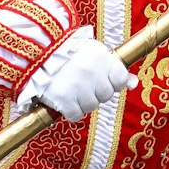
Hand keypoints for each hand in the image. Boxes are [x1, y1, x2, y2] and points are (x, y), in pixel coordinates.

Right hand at [18, 28, 135, 121]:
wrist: (34, 54)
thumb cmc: (66, 53)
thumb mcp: (93, 53)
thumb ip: (113, 68)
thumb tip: (133, 83)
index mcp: (101, 57)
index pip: (120, 80)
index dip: (111, 83)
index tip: (100, 80)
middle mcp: (92, 72)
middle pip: (105, 95)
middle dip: (96, 92)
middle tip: (81, 84)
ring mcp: (77, 87)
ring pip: (91, 106)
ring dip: (83, 102)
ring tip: (72, 90)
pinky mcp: (62, 99)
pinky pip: (76, 115)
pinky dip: (71, 111)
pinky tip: (65, 101)